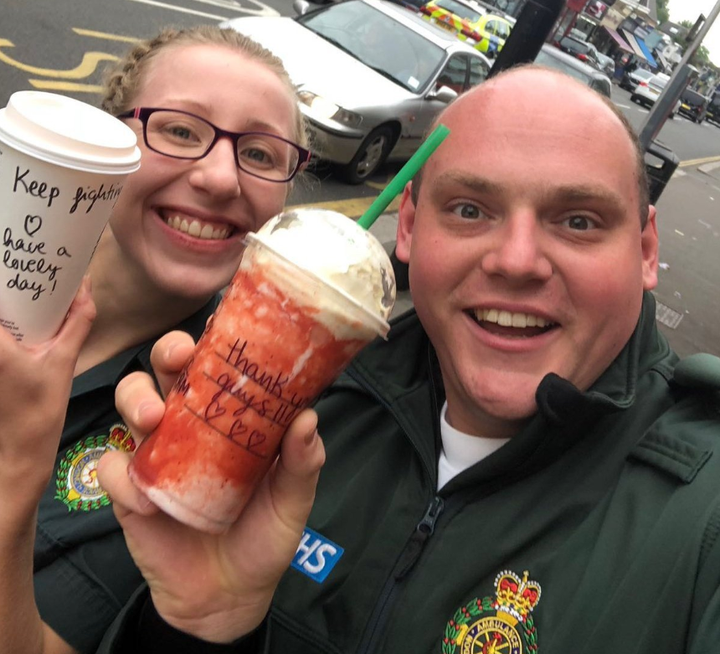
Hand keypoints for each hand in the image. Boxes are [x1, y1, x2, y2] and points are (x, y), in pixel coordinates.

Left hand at [0, 278, 95, 520]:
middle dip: (10, 283)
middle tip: (19, 261)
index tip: (12, 246)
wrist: (12, 460)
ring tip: (21, 291)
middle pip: (0, 303)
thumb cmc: (36, 416)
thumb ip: (76, 324)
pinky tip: (17, 322)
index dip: (3, 261)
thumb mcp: (62, 364)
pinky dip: (7, 325)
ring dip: (11, 306)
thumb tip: (84, 288)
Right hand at [98, 332, 325, 642]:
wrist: (229, 596)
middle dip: (166, 353)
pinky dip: (121, 477)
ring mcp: (157, 454)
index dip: (211, 340)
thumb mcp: (293, 499)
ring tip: (152, 419)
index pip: (215, 365)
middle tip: (178, 360)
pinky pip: (112, 468)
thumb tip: (307, 417)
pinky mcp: (130, 490)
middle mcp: (189, 424)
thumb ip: (302, 462)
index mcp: (229, 417)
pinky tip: (145, 500)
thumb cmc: (264, 535)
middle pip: (165, 370)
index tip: (216, 327)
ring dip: (134, 400)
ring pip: (129, 403)